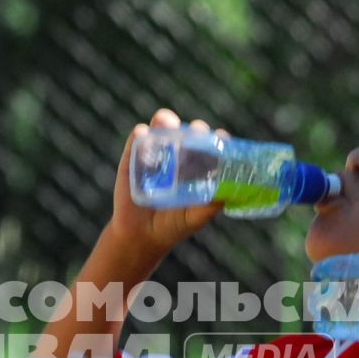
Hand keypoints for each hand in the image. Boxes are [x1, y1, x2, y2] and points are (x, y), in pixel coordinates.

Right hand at [105, 110, 224, 255]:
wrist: (140, 236)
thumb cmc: (172, 225)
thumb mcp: (194, 218)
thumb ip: (209, 207)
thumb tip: (226, 195)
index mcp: (196, 166)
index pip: (209, 146)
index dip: (216, 139)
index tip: (222, 137)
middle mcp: (177, 156)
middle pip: (188, 133)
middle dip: (195, 129)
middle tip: (197, 131)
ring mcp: (154, 155)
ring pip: (161, 129)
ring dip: (165, 121)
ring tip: (167, 123)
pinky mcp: (132, 159)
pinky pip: (135, 142)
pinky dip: (139, 134)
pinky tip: (142, 133)